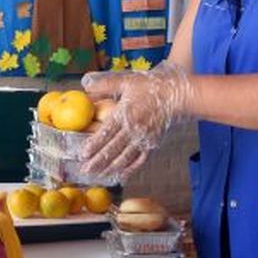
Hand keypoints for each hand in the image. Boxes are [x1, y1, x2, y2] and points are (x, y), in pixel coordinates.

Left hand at [80, 62, 190, 177]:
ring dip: (110, 168)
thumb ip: (104, 84)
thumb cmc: (149, 87)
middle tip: (85, 170)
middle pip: (113, 149)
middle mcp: (134, 129)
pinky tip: (120, 176)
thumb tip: (85, 85)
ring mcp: (144, 139)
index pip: (106, 133)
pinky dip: (129, 170)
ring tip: (98, 175)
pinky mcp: (152, 144)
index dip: (94, 145)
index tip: (83, 154)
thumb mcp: (125, 81)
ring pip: (125, 158)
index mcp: (125, 114)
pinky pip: (139, 160)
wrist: (175, 95)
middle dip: (98, 161)